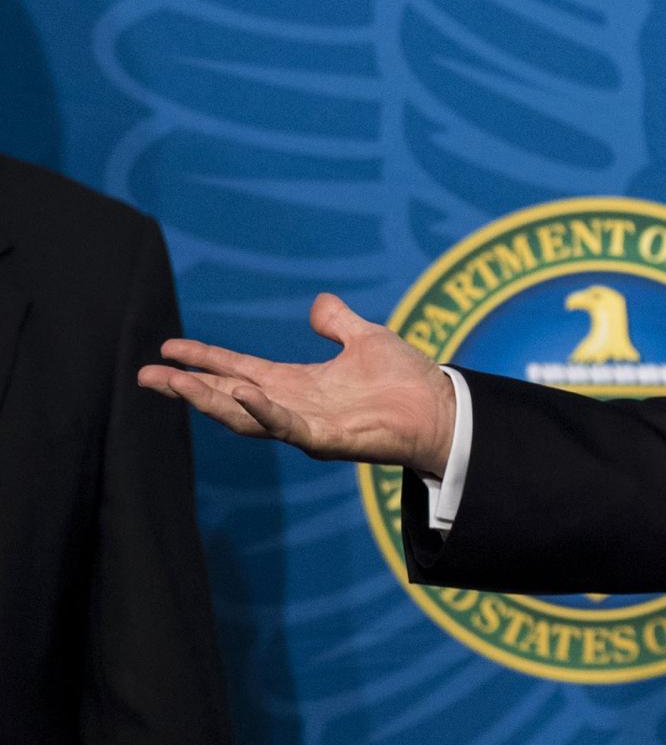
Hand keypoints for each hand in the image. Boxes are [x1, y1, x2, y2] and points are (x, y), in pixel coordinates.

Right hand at [137, 293, 457, 476]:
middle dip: (187, 387)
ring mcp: (308, 425)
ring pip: (246, 416)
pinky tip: (244, 392)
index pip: (237, 369)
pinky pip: (288, 427)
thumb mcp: (366, 339)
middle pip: (227, 396)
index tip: (166, 348)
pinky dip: (264, 411)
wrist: (443, 408)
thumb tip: (317, 304)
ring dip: (211, 400)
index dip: (204, 360)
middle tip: (144, 376)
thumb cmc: (407, 380)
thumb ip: (337, 323)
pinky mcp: (328, 440)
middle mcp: (293, 406)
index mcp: (296, 384)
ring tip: (176, 384)